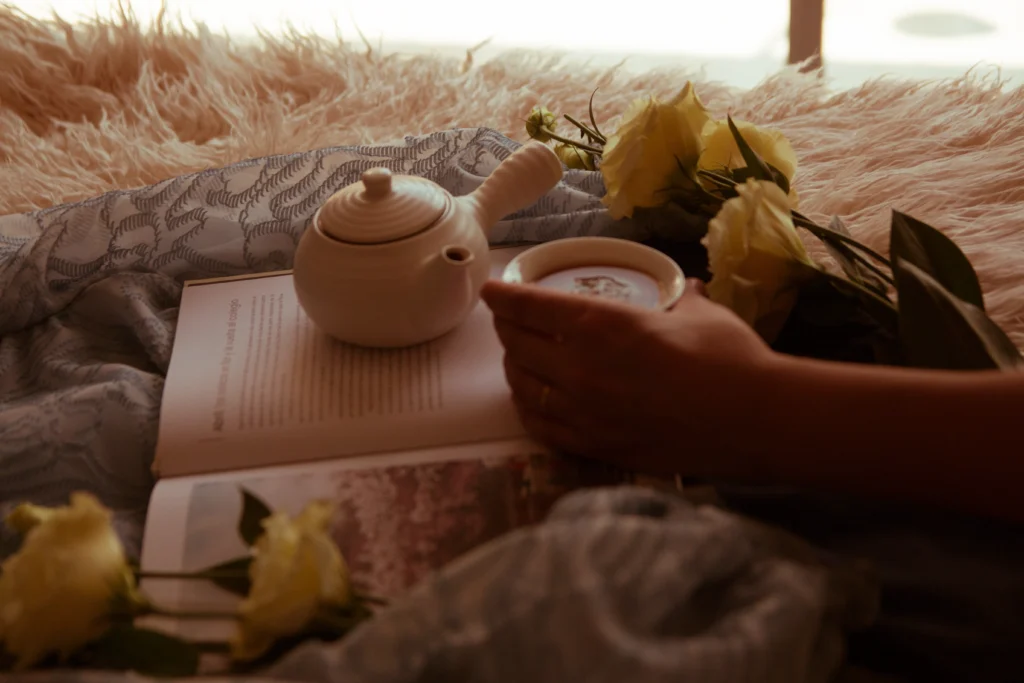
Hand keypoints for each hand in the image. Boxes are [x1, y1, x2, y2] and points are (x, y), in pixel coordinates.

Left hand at [480, 277, 777, 477]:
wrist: (754, 423)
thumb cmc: (731, 358)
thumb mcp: (700, 313)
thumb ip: (680, 299)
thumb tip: (687, 288)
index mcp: (601, 323)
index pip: (530, 306)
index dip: (504, 297)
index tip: (492, 291)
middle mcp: (579, 366)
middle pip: (517, 344)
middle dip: (506, 328)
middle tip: (508, 322)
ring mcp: (582, 411)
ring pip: (522, 385)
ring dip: (514, 368)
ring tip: (517, 359)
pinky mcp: (593, 445)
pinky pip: (540, 426)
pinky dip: (527, 408)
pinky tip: (529, 401)